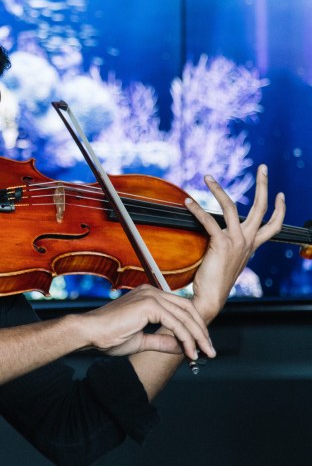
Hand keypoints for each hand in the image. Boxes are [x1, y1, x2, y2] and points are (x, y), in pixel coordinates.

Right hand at [84, 284, 215, 361]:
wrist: (90, 332)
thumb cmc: (109, 336)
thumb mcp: (142, 340)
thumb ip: (162, 340)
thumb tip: (182, 346)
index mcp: (149, 296)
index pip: (181, 307)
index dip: (194, 326)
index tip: (201, 345)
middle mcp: (152, 291)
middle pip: (188, 309)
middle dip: (201, 331)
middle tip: (210, 351)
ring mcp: (150, 295)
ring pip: (185, 316)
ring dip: (197, 337)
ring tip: (204, 354)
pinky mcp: (149, 305)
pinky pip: (176, 323)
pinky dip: (186, 338)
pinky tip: (189, 352)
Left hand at [186, 164, 285, 322]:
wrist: (210, 299)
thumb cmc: (214, 280)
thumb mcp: (228, 258)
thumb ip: (228, 244)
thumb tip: (218, 230)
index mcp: (252, 246)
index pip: (272, 225)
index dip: (278, 209)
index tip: (279, 193)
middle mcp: (248, 242)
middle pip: (261, 209)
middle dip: (263, 185)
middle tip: (263, 167)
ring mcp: (236, 242)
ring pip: (231, 207)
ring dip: (217, 189)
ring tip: (207, 177)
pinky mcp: (221, 244)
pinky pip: (208, 221)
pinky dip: (196, 209)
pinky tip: (187, 202)